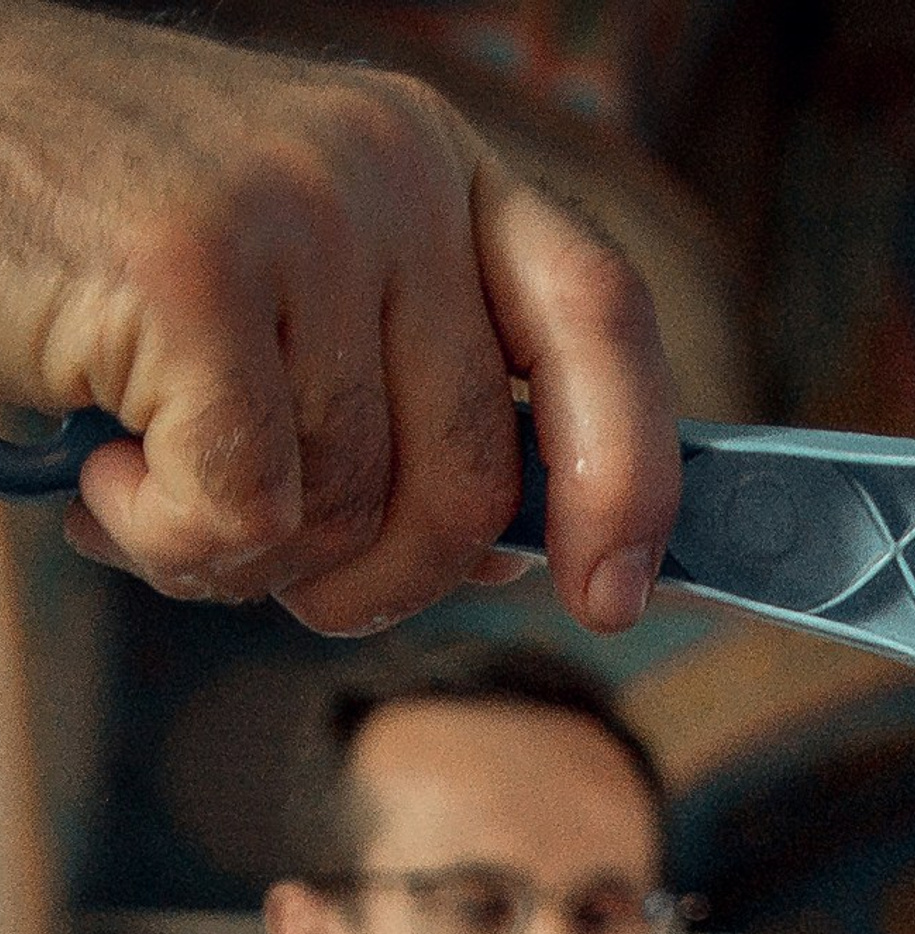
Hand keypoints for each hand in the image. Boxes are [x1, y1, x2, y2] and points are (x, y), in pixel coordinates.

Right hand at [0, 1, 677, 631]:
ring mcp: (295, 207)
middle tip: (259, 556)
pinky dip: (166, 538)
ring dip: (234, 553)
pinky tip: (101, 468)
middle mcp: (385, 168)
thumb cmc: (92, 257)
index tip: (617, 595)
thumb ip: (413, 388)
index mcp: (431, 165)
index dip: (630, 475)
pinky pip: (248, 513)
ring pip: (348, 511)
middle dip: (375, 577)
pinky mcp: (194, 271)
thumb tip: (533, 547)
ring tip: (143, 471)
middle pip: (469, 474)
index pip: (598, 319)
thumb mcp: (293, 293)